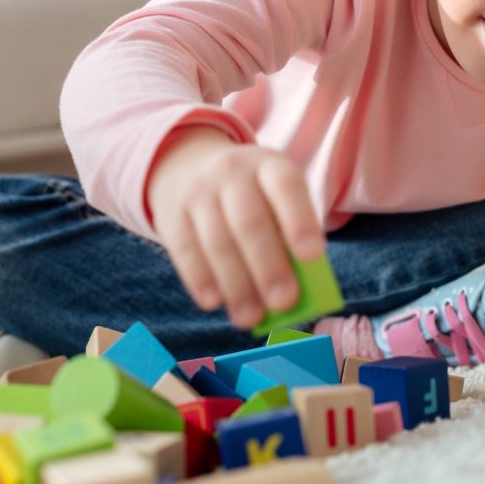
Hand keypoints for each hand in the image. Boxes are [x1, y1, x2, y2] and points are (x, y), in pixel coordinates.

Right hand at [146, 126, 325, 328]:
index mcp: (270, 165)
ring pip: (217, 242)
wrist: (191, 169)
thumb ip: (289, 235)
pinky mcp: (172, 216)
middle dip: (268, 266)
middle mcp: (232, 172)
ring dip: (236, 285)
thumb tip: (296, 289)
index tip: (313, 256)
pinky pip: (185, 251)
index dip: (299, 219)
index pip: (286, 186)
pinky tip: (214, 303)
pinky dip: (201, 280)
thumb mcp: (277, 200)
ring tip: (251, 318)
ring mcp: (198, 192)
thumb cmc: (254, 198)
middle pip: (250, 221)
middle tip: (284, 303)